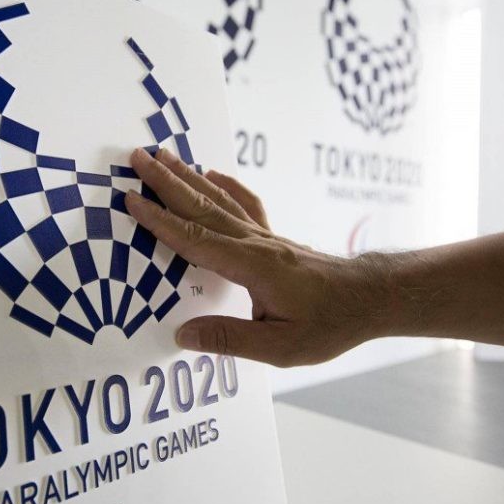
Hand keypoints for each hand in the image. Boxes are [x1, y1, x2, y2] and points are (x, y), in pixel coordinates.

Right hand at [125, 147, 390, 366]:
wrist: (371, 298)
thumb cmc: (330, 325)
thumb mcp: (280, 347)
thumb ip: (229, 339)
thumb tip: (182, 335)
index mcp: (252, 268)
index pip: (196, 240)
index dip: (160, 221)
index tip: (132, 200)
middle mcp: (256, 243)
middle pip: (202, 207)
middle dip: (166, 182)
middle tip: (137, 157)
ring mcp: (265, 236)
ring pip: (220, 199)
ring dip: (188, 176)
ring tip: (163, 155)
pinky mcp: (273, 238)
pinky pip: (244, 203)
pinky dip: (225, 185)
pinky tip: (212, 174)